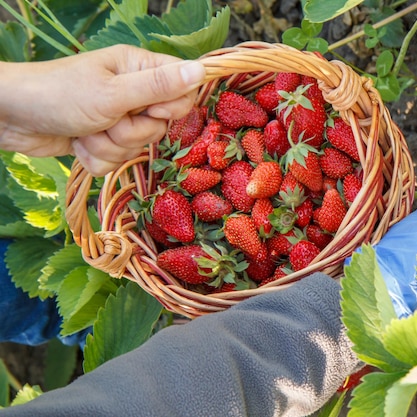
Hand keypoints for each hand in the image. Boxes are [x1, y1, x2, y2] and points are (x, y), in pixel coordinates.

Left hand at [0, 44, 206, 175]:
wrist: (10, 117)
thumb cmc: (59, 95)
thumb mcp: (113, 93)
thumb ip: (159, 86)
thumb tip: (201, 70)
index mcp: (138, 69)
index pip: (182, 91)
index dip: (171, 107)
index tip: (149, 109)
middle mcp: (132, 93)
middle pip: (160, 126)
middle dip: (131, 132)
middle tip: (107, 120)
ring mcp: (117, 118)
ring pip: (137, 147)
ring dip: (109, 146)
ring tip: (86, 130)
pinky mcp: (103, 141)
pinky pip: (117, 161)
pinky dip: (97, 157)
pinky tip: (78, 142)